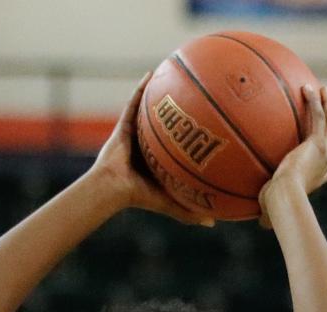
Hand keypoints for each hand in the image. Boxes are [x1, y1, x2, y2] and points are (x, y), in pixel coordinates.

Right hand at [91, 74, 214, 226]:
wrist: (113, 188)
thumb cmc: (138, 197)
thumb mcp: (169, 203)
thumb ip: (189, 211)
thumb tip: (214, 223)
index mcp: (158, 161)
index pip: (176, 146)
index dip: (190, 135)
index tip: (207, 125)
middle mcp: (147, 146)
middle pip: (166, 124)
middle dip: (179, 111)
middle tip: (198, 96)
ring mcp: (134, 134)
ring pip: (150, 111)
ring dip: (161, 94)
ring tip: (176, 75)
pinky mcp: (123, 126)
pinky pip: (133, 102)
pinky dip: (142, 88)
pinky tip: (154, 73)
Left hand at [259, 85, 326, 225]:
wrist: (285, 198)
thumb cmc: (277, 209)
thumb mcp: (273, 210)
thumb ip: (269, 215)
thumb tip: (261, 225)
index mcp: (318, 178)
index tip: (323, 150)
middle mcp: (325, 163)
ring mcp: (323, 151)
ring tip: (323, 90)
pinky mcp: (316, 142)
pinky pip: (318, 116)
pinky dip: (314, 101)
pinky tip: (306, 87)